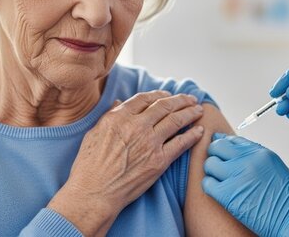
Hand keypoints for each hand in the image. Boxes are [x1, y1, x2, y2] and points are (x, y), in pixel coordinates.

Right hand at [49, 91, 204, 235]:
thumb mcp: (94, 133)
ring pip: (176, 120)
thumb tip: (119, 103)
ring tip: (199, 109)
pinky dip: (193, 135)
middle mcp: (137, 126)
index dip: (159, 94)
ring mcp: (150, 143)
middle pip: (164, 106)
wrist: (95, 193)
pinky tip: (200, 131)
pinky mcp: (159, 161)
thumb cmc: (89, 166)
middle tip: (190, 98)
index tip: (167, 94)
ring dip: (190, 112)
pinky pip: (181, 143)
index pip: (145, 98)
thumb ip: (109, 116)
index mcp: (119, 117)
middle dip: (180, 100)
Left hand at [203, 134, 288, 236]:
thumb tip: (234, 153)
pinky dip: (210, 186)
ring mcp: (236, 176)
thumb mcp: (273, 166)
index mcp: (259, 152)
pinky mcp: (227, 194)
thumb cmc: (288, 198)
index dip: (223, 144)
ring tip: (220, 180)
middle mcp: (247, 160)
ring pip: (209, 164)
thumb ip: (254, 157)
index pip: (231, 139)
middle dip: (214, 155)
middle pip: (216, 147)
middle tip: (218, 164)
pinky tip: (219, 190)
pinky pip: (207, 183)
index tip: (220, 150)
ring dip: (212, 172)